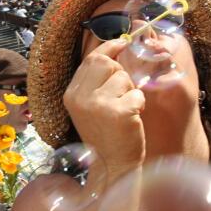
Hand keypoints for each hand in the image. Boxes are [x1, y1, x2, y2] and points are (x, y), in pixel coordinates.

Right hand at [62, 39, 145, 174]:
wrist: (112, 166)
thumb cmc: (106, 135)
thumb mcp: (89, 107)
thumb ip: (95, 82)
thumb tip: (115, 49)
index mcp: (71, 95)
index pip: (90, 59)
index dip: (108, 49)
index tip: (121, 43)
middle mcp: (80, 98)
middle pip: (107, 63)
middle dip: (121, 75)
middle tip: (122, 95)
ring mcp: (98, 104)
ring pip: (124, 78)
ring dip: (131, 92)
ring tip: (124, 111)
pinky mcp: (118, 112)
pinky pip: (137, 95)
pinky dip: (140, 105)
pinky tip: (131, 121)